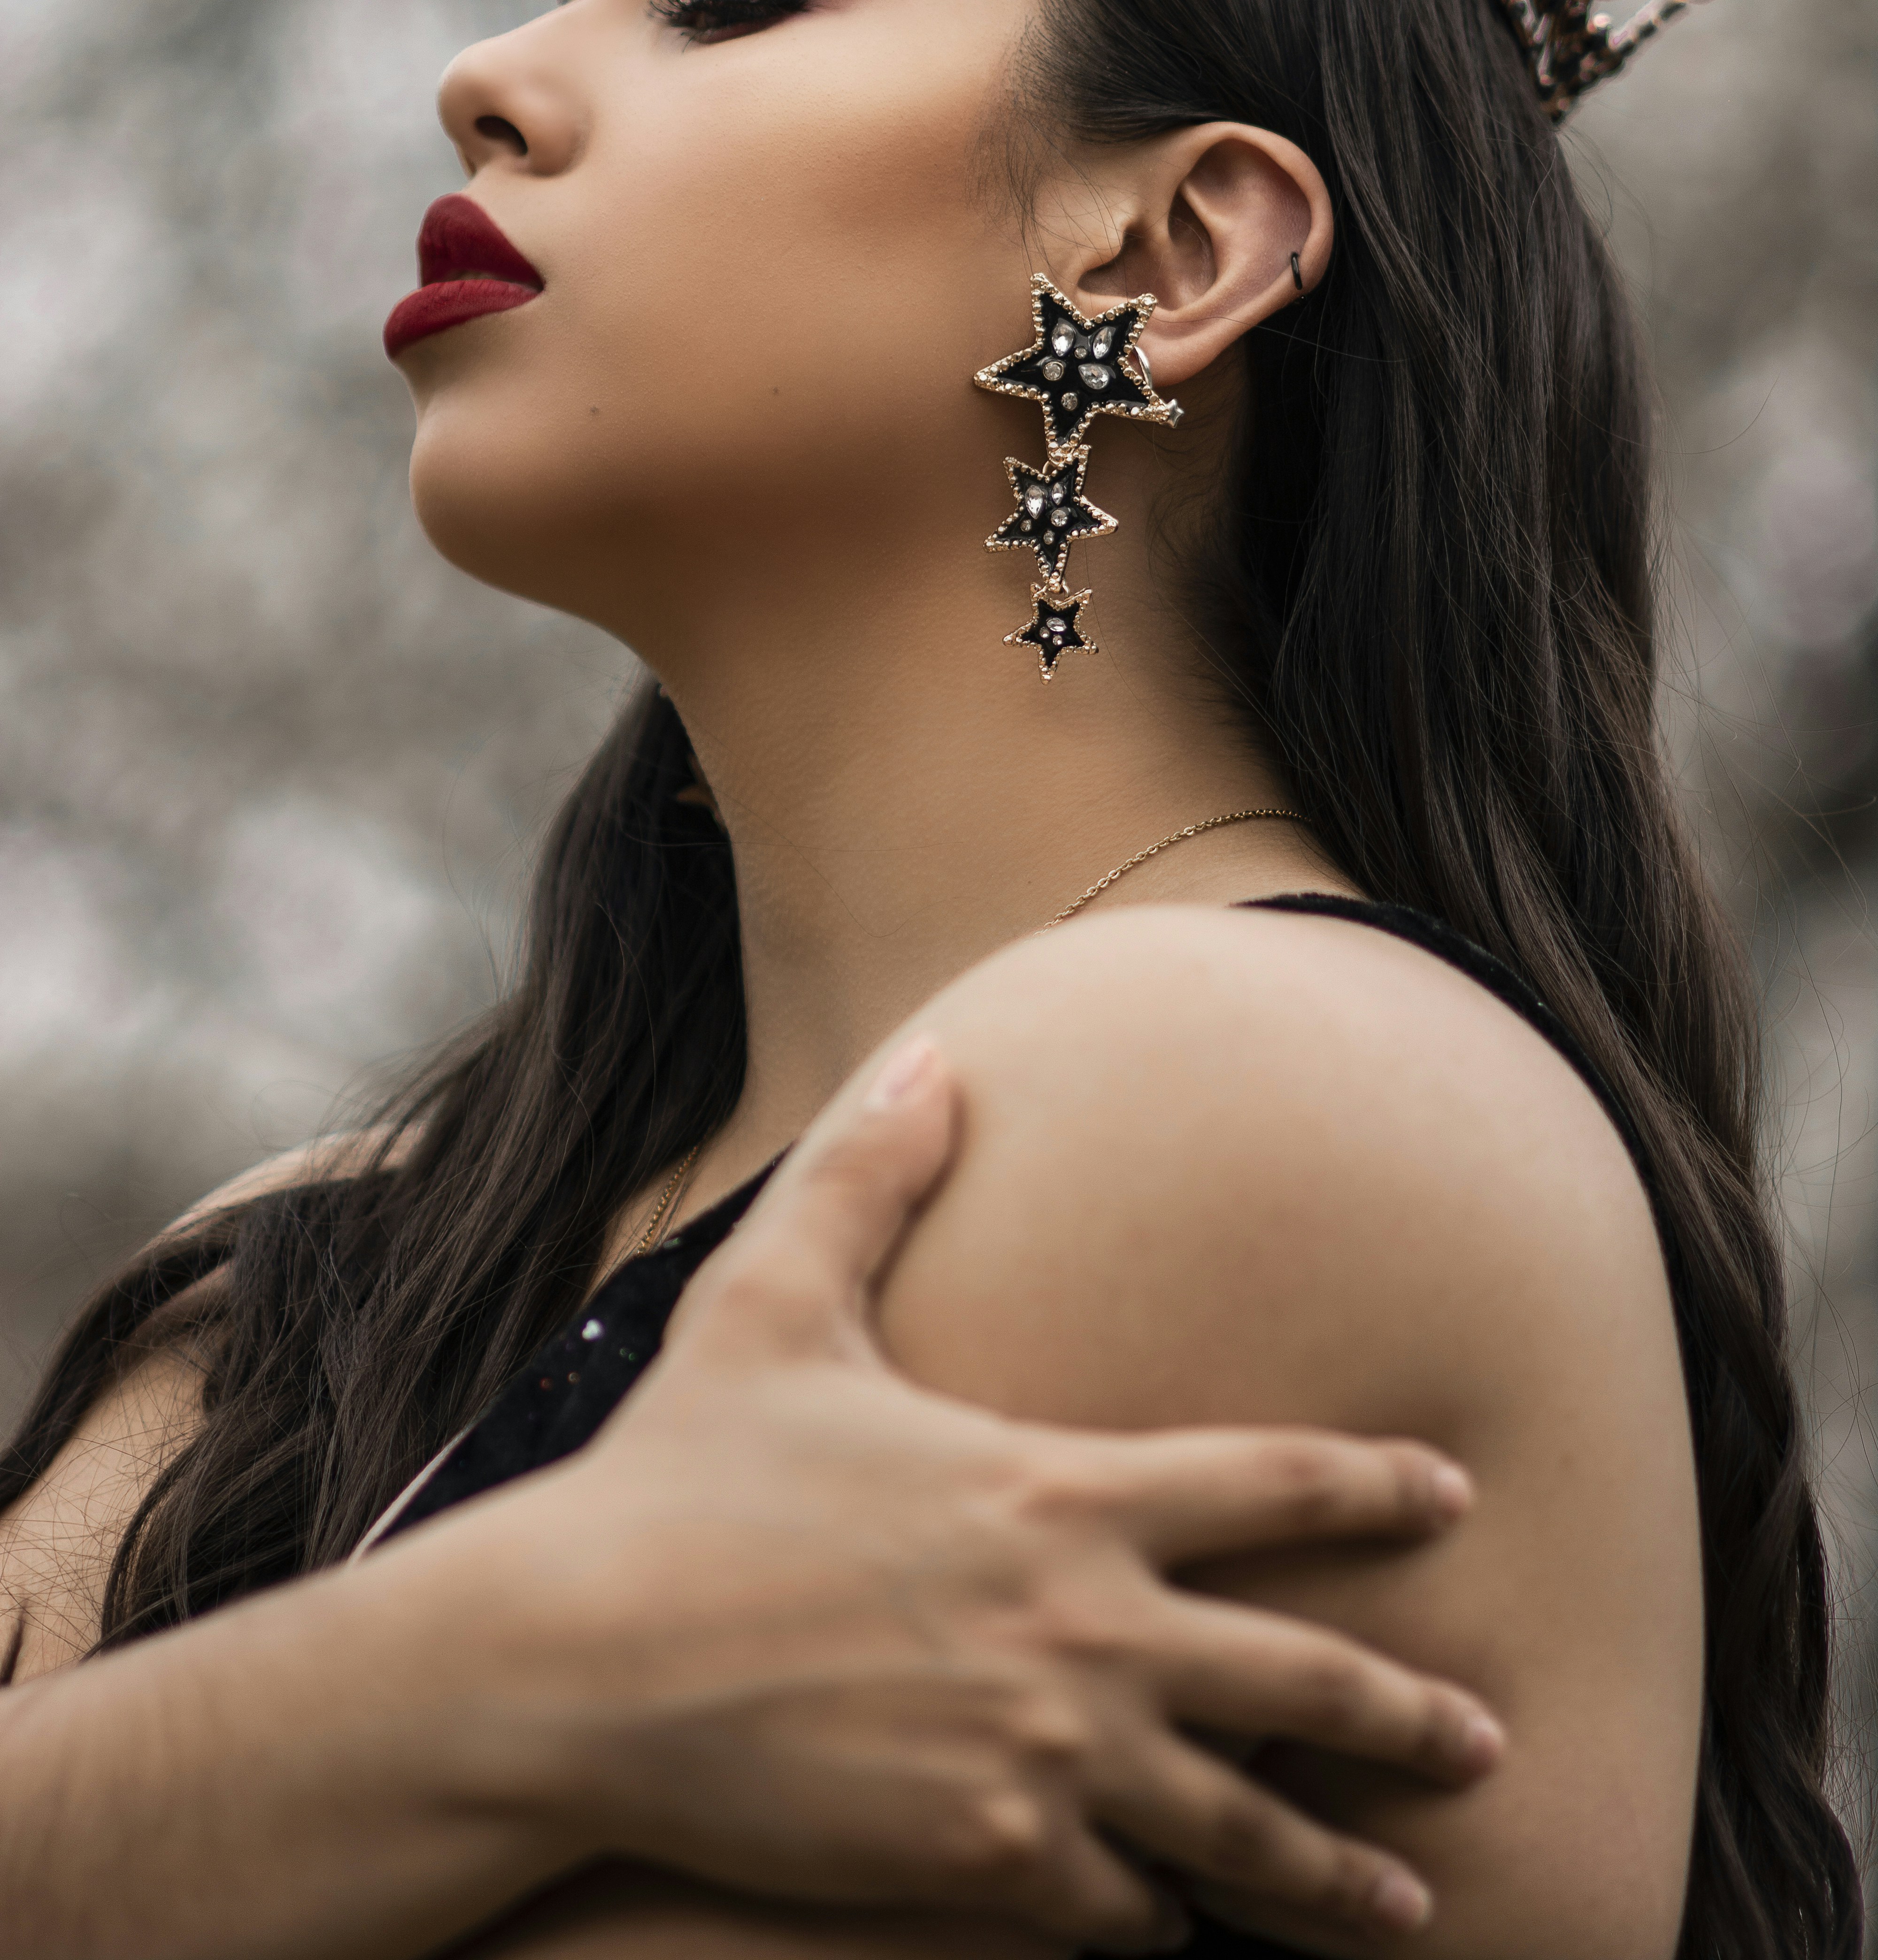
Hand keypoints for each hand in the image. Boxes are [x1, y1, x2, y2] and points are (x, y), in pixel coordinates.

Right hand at [482, 1036, 1502, 1952]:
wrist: (578, 1663)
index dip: (1376, 1486)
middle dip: (1410, 1714)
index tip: (1456, 1497)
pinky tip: (1175, 1931)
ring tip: (1409, 1907)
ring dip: (1329, 1870)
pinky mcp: (982, 1862)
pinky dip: (1154, 1919)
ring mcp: (1041, 1755)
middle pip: (1301, 1677)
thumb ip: (866, 1179)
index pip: (1270, 1481)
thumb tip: (932, 1057)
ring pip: (1234, 1829)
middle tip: (1488, 1742)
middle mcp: (1082, 1628)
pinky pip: (1114, 1908)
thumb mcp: (771, 1300)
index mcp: (1057, 1490)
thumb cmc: (676, 1475)